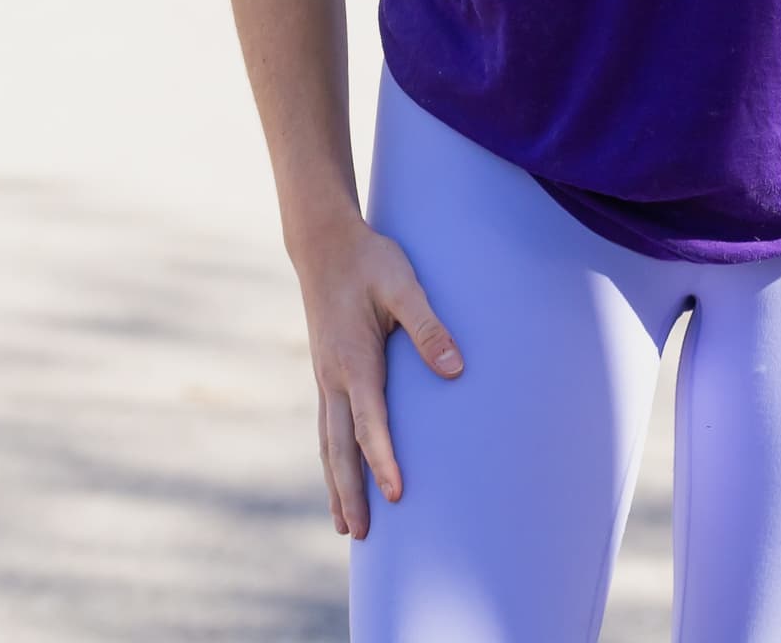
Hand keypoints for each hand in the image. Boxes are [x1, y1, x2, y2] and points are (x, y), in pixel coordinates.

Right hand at [293, 217, 462, 539]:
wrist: (323, 244)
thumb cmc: (370, 261)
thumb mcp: (403, 284)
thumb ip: (429, 326)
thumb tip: (456, 369)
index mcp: (354, 360)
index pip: (369, 422)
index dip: (382, 459)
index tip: (396, 494)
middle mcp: (333, 377)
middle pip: (339, 448)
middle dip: (350, 492)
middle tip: (361, 536)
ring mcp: (325, 378)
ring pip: (328, 443)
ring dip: (337, 485)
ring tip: (346, 526)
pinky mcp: (326, 374)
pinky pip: (327, 428)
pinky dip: (332, 460)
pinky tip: (338, 477)